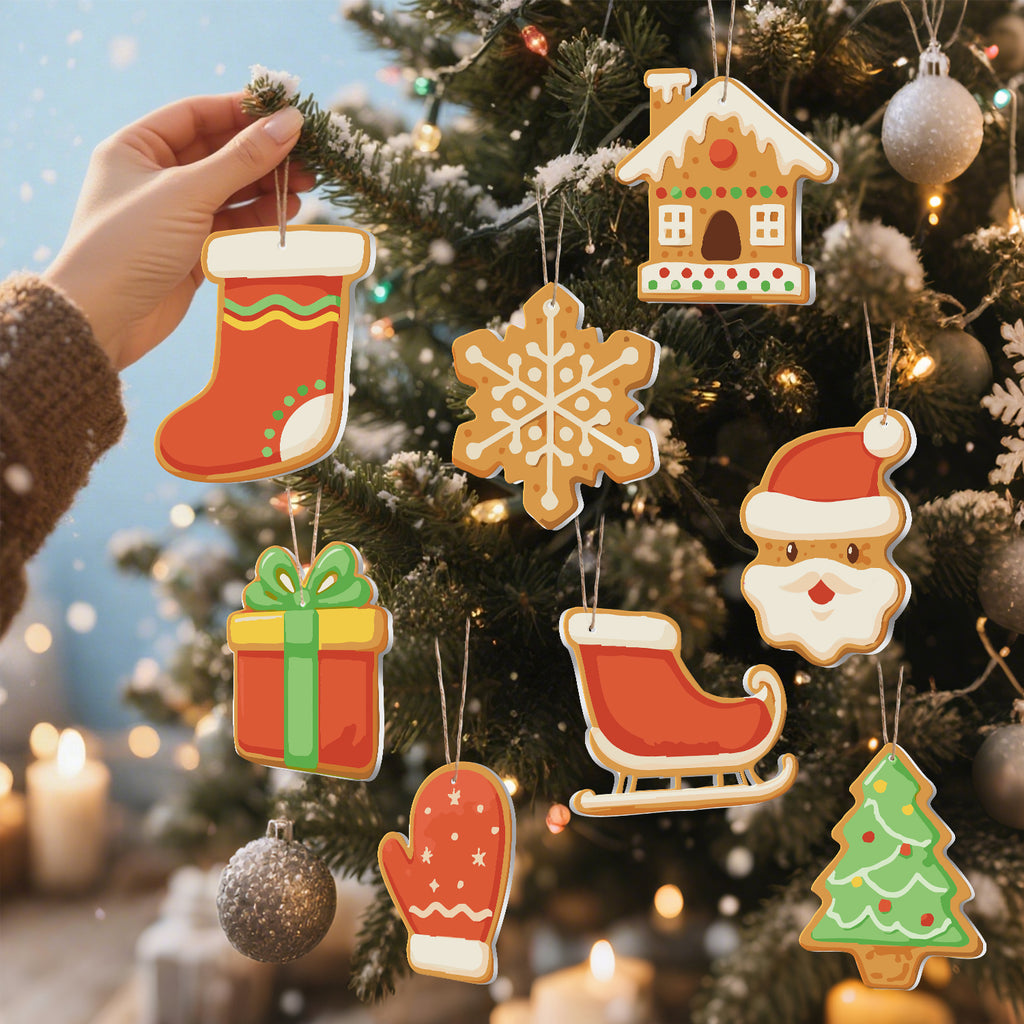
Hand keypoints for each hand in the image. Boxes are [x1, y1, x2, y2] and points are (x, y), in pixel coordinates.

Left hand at [44, 93, 313, 369]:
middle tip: (307, 155)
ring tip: (306, 184)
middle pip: (218, 153)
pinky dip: (258, 218)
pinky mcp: (190, 251)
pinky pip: (231, 225)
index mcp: (136, 148)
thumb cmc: (130, 245)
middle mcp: (154, 177)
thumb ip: (242, 158)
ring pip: (229, 191)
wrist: (103, 319)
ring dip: (266, 186)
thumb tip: (289, 122)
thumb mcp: (188, 193)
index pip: (196, 115)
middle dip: (263, 153)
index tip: (286, 112)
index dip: (242, 111)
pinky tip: (286, 211)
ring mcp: (174, 216)